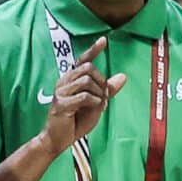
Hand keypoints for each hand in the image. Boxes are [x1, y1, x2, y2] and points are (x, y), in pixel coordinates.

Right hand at [39, 37, 124, 154]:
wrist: (58, 140)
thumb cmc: (75, 121)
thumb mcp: (96, 103)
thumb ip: (108, 90)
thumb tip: (123, 76)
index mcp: (70, 80)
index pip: (82, 60)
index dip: (93, 50)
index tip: (104, 40)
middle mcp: (64, 82)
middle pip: (88, 68)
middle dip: (102, 82)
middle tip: (104, 97)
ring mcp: (61, 92)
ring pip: (87, 81)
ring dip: (99, 94)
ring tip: (99, 105)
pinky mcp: (61, 104)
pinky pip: (84, 96)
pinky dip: (95, 102)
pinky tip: (95, 109)